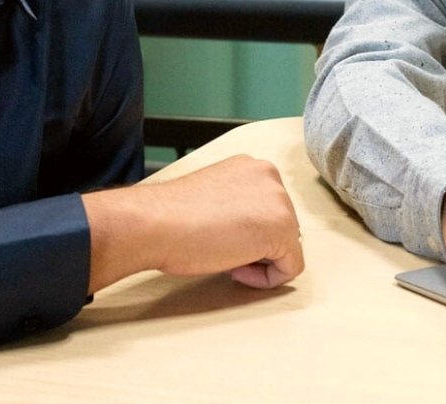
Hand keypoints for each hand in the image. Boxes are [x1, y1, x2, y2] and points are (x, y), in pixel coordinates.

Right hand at [83, 155, 304, 292]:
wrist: (155, 223)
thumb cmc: (170, 216)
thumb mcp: (214, 198)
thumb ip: (238, 206)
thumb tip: (249, 232)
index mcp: (252, 167)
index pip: (268, 209)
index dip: (247, 233)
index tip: (220, 238)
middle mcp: (271, 176)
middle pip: (281, 226)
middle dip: (255, 245)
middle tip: (220, 250)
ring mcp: (280, 201)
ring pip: (286, 246)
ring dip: (258, 259)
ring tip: (224, 257)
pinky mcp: (282, 230)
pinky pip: (290, 267)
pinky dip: (266, 279)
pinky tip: (235, 270)